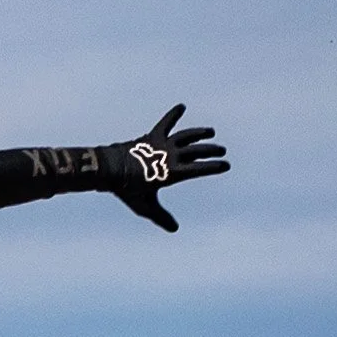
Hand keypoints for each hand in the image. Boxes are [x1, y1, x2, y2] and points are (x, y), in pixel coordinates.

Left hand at [111, 103, 229, 230]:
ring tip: (211, 132)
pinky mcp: (153, 136)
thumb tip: (175, 229)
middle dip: (211, 151)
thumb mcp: (145, 206)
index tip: (225, 165)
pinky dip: (173, 115)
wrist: (111, 169)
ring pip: (187, 136)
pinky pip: (166, 123)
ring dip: (200, 133)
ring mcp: (162, 144)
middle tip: (222, 151)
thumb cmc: (127, 190)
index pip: (199, 169)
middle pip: (197, 151)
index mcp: (172, 173)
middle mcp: (171, 156)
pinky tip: (182, 106)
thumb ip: (161, 217)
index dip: (213, 167)